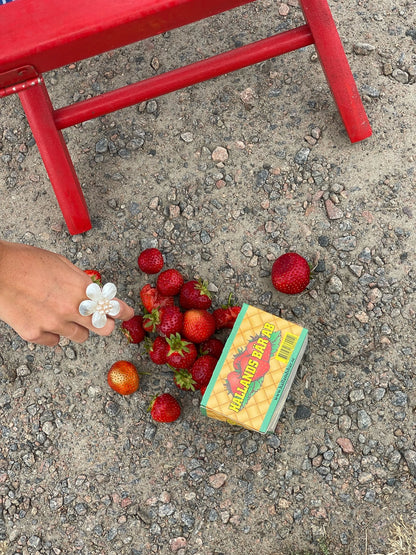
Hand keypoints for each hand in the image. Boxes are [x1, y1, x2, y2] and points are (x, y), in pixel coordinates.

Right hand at [0, 240, 133, 345]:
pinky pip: (54, 341)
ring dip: (77, 328)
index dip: (123, 311)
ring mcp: (53, 323)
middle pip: (103, 329)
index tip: (127, 314)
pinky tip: (45, 320)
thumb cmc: (25, 260)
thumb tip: (92, 291)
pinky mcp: (34, 334)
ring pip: (80, 337)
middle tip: (99, 320)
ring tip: (63, 315)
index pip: (113, 306)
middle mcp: (71, 308)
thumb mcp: (61, 263)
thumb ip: (79, 280)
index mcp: (80, 287)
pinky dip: (53, 334)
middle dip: (104, 324)